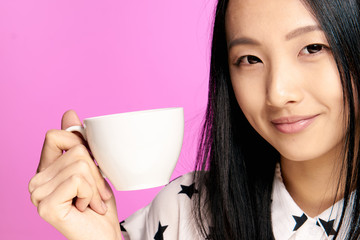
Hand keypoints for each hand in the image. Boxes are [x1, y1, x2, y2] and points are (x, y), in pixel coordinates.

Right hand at [29, 110, 121, 239]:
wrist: (103, 236)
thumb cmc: (99, 206)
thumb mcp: (93, 169)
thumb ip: (78, 143)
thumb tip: (69, 113)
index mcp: (46, 169)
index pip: (55, 135)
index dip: (79, 143)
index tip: (93, 164)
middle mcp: (37, 180)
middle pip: (74, 150)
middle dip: (96, 172)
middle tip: (99, 194)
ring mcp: (37, 193)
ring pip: (79, 164)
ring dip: (96, 186)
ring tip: (94, 203)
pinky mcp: (45, 205)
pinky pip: (77, 180)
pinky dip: (91, 194)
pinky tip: (86, 208)